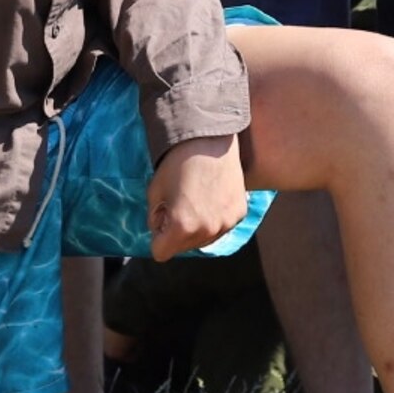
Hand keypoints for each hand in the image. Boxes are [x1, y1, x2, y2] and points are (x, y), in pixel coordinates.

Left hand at [146, 134, 249, 259]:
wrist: (209, 139)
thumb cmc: (176, 164)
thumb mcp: (154, 192)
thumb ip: (154, 219)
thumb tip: (161, 231)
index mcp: (182, 227)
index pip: (160, 253)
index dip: (157, 237)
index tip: (161, 217)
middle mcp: (207, 230)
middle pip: (183, 248)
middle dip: (176, 233)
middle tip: (178, 203)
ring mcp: (226, 223)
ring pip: (203, 240)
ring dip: (196, 227)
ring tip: (195, 199)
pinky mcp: (239, 214)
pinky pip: (221, 227)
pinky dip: (214, 217)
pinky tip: (211, 196)